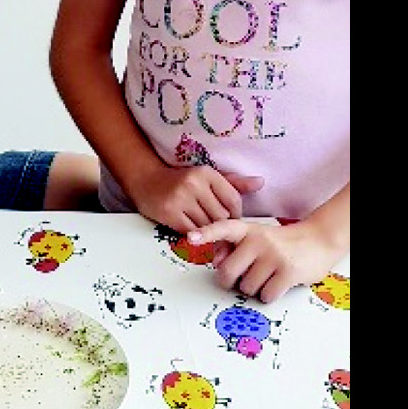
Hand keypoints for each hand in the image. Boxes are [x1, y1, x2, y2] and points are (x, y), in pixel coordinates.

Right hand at [128, 167, 263, 233]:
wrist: (146, 180)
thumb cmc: (180, 180)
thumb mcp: (207, 177)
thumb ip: (234, 183)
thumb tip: (261, 182)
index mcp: (207, 173)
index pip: (233, 200)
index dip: (235, 214)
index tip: (230, 218)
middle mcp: (194, 184)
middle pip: (221, 215)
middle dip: (221, 224)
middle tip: (218, 228)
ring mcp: (181, 199)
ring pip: (207, 226)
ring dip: (208, 232)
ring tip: (205, 229)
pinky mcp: (169, 213)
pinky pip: (192, 232)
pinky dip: (196, 235)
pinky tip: (193, 231)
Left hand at [187, 218, 342, 302]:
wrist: (319, 240)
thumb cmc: (282, 243)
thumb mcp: (257, 237)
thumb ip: (234, 246)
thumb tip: (217, 261)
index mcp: (248, 230)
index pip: (223, 228)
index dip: (206, 233)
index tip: (191, 238)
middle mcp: (259, 240)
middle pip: (227, 272)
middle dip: (230, 282)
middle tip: (241, 279)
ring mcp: (273, 256)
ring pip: (246, 287)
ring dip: (254, 289)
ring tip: (267, 276)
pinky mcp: (288, 272)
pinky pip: (265, 296)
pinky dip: (269, 295)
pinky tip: (277, 283)